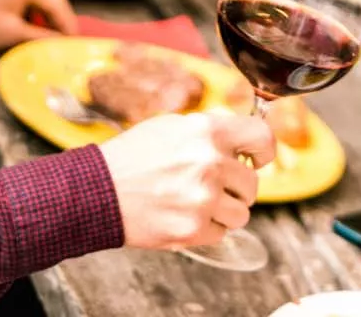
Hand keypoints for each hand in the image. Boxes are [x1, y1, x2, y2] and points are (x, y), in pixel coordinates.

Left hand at [0, 0, 77, 51]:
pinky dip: (30, 6)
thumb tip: (62, 43)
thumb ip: (42, 36)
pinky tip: (30, 22)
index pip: (57, 2)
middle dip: (58, 18)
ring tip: (48, 34)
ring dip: (44, 12)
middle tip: (66, 39)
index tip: (76, 41)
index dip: (68, 24)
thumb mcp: (11, 33)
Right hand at [99, 112, 274, 249]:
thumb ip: (209, 128)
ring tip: (198, 203)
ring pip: (241, 213)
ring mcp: (203, 199)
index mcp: (207, 131)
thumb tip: (241, 136)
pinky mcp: (192, 229)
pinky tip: (184, 216)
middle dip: (237, 187)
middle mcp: (210, 163)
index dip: (265, 151)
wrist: (95, 192)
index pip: (262, 138)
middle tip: (214, 186)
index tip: (259, 159)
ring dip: (224, 211)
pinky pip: (220, 233)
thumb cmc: (131, 157)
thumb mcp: (171, 126)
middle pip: (253, 183)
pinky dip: (206, 228)